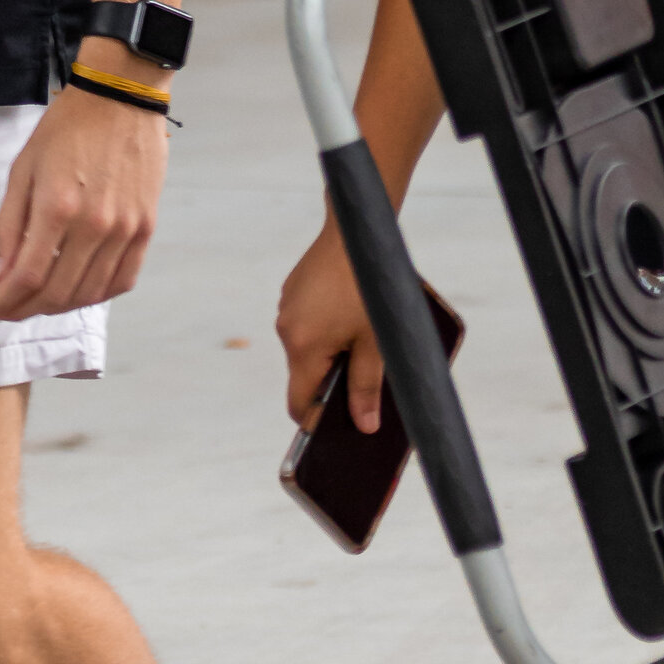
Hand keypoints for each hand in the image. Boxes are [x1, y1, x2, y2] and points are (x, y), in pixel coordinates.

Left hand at [0, 78, 168, 320]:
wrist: (120, 98)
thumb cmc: (66, 128)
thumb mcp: (22, 169)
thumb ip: (10, 225)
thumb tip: (1, 275)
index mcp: (57, 207)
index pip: (26, 277)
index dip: (1, 303)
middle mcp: (94, 225)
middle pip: (56, 293)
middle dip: (22, 310)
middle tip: (4, 309)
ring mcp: (125, 229)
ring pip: (89, 293)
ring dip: (57, 307)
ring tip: (36, 301)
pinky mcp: (146, 226)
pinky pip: (123, 280)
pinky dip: (97, 294)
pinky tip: (77, 291)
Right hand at [277, 216, 382, 433]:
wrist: (356, 233)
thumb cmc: (370, 287)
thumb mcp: (376, 342)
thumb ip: (367, 385)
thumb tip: (364, 425)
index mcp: (304, 347)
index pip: (299, 404)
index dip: (316, 422)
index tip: (336, 429)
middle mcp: (287, 329)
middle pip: (302, 376)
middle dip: (329, 383)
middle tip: (361, 382)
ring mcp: (287, 308)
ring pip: (305, 348)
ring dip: (328, 353)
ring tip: (361, 342)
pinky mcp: (293, 292)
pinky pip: (306, 324)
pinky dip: (324, 330)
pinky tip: (350, 316)